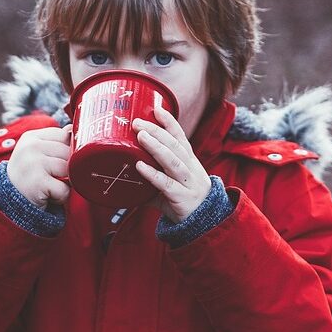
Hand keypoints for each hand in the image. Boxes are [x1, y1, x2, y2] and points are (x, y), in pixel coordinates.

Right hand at [6, 125, 72, 207]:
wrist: (8, 203)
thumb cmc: (28, 177)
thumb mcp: (37, 154)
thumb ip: (54, 141)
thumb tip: (71, 128)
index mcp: (31, 137)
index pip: (64, 135)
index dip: (64, 151)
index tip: (51, 162)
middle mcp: (30, 147)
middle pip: (68, 152)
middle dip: (66, 169)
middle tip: (49, 177)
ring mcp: (33, 163)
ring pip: (69, 170)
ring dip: (64, 183)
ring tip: (48, 186)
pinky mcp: (37, 182)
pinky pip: (64, 189)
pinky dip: (60, 197)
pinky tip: (47, 196)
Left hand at [133, 105, 211, 222]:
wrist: (205, 223)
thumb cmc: (183, 199)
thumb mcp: (171, 182)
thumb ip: (151, 175)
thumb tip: (126, 170)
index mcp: (188, 161)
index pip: (180, 137)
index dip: (170, 122)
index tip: (157, 109)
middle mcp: (190, 168)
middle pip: (174, 145)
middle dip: (156, 131)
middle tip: (137, 122)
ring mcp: (187, 182)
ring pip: (173, 161)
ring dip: (156, 147)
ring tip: (141, 136)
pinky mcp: (181, 198)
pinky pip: (166, 184)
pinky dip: (153, 174)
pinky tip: (140, 166)